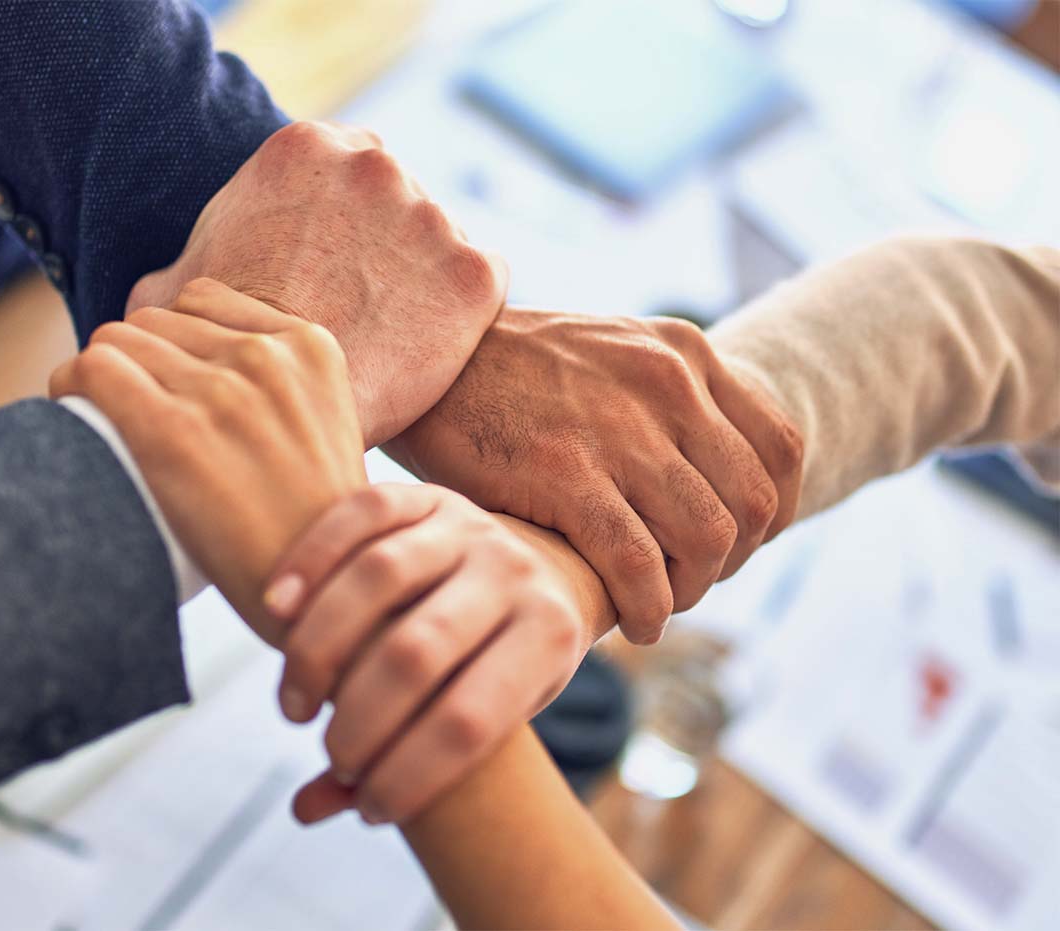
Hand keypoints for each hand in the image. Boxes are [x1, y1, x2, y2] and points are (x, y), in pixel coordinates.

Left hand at [49, 278, 366, 642]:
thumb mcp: (326, 428)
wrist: (322, 596)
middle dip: (139, 363)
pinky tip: (78, 422)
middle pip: (156, 321)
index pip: (205, 300)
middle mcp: (268, 357)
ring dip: (103, 377)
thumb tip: (199, 370)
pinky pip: (90, 370)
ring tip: (106, 424)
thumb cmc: (316, 529)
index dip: (178, 342)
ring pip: (117, 340)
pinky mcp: (171, 430)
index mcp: (312, 348)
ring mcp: (221, 391)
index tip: (171, 385)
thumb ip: (279, 385)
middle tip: (135, 415)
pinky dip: (70, 389)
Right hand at [126, 120, 508, 446]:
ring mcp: (431, 216)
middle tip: (362, 301)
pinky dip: (464, 312)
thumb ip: (184, 267)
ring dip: (424, 276)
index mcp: (303, 149)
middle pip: (397, 196)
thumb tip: (161, 290)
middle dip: (385, 242)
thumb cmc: (221, 352)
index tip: (332, 264)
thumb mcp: (174, 293)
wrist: (279, 410)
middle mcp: (374, 165)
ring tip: (390, 332)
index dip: (340, 221)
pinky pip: (483, 284)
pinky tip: (427, 345)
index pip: (342, 168)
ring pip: (440, 240)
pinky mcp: (474, 273)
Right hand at [264, 483, 586, 825]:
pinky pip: (361, 514)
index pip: (471, 720)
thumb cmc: (505, 663)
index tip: (372, 807)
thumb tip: (307, 809)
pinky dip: (310, 560)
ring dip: (319, 649)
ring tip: (295, 705)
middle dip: (359, 720)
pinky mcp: (428, 494)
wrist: (544, 569)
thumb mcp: (492, 715)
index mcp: (550, 636)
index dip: (411, 775)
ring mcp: (471, 525)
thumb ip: (408, 760)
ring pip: (379, 577)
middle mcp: (516, 572)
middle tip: (331, 751)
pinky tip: (274, 610)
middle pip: (417, 651)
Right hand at [384, 309, 803, 643]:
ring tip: (659, 603)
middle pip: (752, 502)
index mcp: (685, 354)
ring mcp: (619, 429)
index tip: (738, 544)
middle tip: (689, 579)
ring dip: (691, 590)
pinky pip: (638, 565)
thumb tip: (710, 475)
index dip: (774, 512)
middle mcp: (667, 384)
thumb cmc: (514, 370)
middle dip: (732, 560)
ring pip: (707, 539)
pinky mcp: (565, 473)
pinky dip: (648, 608)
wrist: (427, 355)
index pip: (781, 447)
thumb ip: (667, 399)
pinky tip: (632, 622)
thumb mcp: (612, 353)